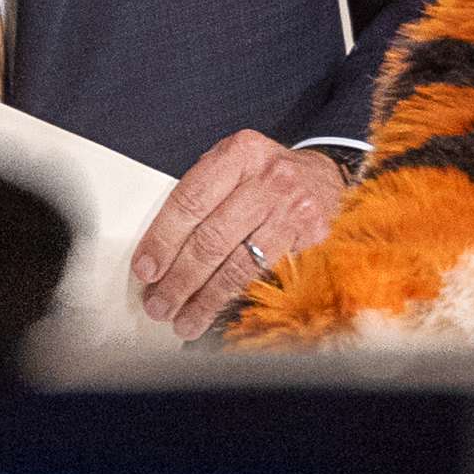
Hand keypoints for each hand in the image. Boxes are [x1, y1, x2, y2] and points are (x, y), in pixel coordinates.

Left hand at [134, 130, 357, 338]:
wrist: (327, 179)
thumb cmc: (270, 177)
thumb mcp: (235, 168)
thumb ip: (202, 197)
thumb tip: (159, 253)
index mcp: (239, 153)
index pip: (190, 201)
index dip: (163, 240)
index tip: (145, 270)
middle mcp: (269, 178)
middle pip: (211, 238)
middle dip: (179, 278)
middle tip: (158, 304)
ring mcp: (293, 209)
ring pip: (238, 264)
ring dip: (205, 298)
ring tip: (183, 320)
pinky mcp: (311, 237)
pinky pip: (265, 276)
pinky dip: (236, 300)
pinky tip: (216, 313)